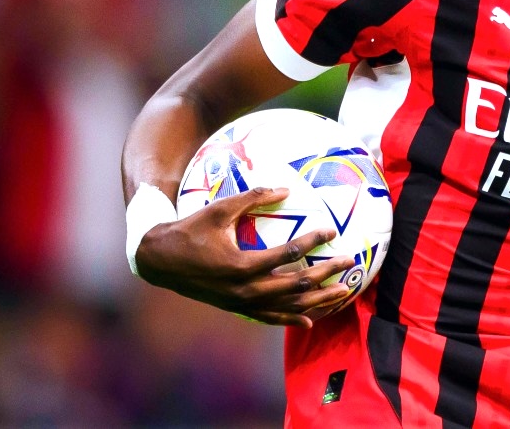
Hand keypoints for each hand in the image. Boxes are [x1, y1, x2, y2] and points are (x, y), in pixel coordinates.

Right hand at [135, 186, 354, 326]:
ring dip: (317, 300)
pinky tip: (310, 321)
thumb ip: (253, 198)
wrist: (161, 261)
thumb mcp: (219, 209)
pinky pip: (270, 317)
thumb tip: (285, 188)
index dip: (311, 241)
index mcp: (240, 265)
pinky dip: (291, 319)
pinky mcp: (237, 309)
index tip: (330, 230)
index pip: (286, 254)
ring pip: (287, 306)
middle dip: (325, 274)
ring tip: (342, 292)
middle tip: (348, 262)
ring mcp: (241, 303)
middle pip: (294, 285)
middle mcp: (244, 290)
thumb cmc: (190, 230)